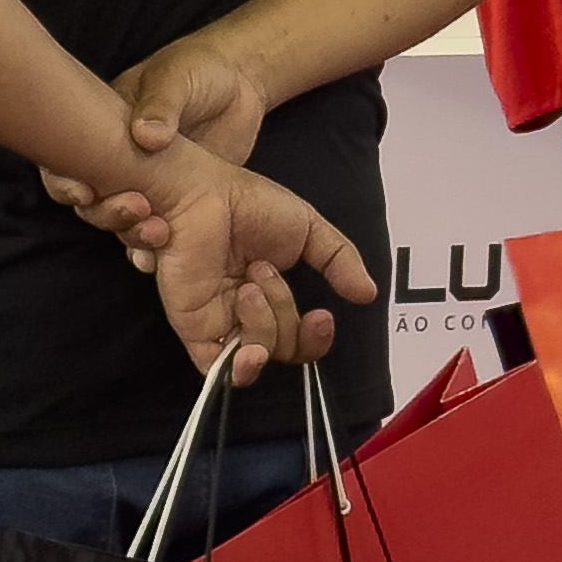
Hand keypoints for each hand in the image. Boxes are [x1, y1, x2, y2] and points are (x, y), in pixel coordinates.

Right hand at [38, 32, 269, 234]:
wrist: (239, 83)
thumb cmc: (198, 70)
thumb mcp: (177, 78)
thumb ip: (160, 106)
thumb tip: (144, 136)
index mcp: (102, 127)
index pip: (66, 159)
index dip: (64, 179)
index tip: (83, 192)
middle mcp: (115, 161)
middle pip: (91, 199)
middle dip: (106, 211)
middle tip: (136, 208)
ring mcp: (145, 185)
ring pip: (121, 221)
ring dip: (132, 232)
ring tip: (157, 233)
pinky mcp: (174, 203)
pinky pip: (155, 231)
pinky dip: (155, 247)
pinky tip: (165, 256)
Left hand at [123, 139, 376, 386]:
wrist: (204, 194)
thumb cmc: (248, 203)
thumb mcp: (309, 228)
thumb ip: (340, 261)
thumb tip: (368, 294)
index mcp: (270, 293)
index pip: (299, 338)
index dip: (315, 338)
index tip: (322, 315)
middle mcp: (245, 312)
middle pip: (282, 349)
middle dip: (285, 315)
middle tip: (263, 271)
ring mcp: (218, 320)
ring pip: (257, 357)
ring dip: (264, 322)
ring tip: (247, 282)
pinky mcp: (193, 326)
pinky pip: (217, 368)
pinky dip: (240, 367)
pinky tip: (251, 350)